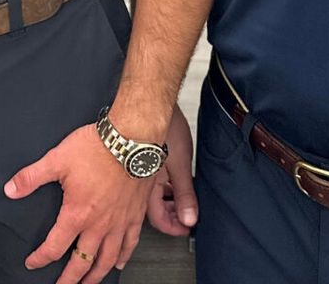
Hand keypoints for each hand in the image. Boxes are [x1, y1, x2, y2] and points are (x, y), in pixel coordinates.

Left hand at [5, 121, 151, 283]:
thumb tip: (10, 190)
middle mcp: (99, 225)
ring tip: (89, 283)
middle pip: (83, 262)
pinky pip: (130, 245)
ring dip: (96, 275)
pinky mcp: (135, 216)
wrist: (132, 139)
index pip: (55, 247)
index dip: (41, 258)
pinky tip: (119, 264)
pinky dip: (124, 257)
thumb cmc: (96, 148)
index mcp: (77, 214)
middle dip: (70, 279)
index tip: (32, 263)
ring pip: (108, 260)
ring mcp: (119, 223)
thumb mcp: (57, 159)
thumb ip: (31, 177)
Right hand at [146, 105, 196, 235]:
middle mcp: (139, 182)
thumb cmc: (162, 128)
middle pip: (154, 209)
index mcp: (147, 189)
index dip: (175, 227)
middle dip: (172, 213)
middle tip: (187, 214)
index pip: (158, 220)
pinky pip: (151, 178)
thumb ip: (185, 194)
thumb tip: (190, 218)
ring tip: (184, 195)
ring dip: (169, 198)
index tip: (187, 227)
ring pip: (153, 193)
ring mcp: (139, 169)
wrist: (149, 101)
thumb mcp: (181, 165)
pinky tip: (174, 175)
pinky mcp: (142, 156)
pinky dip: (164, 182)